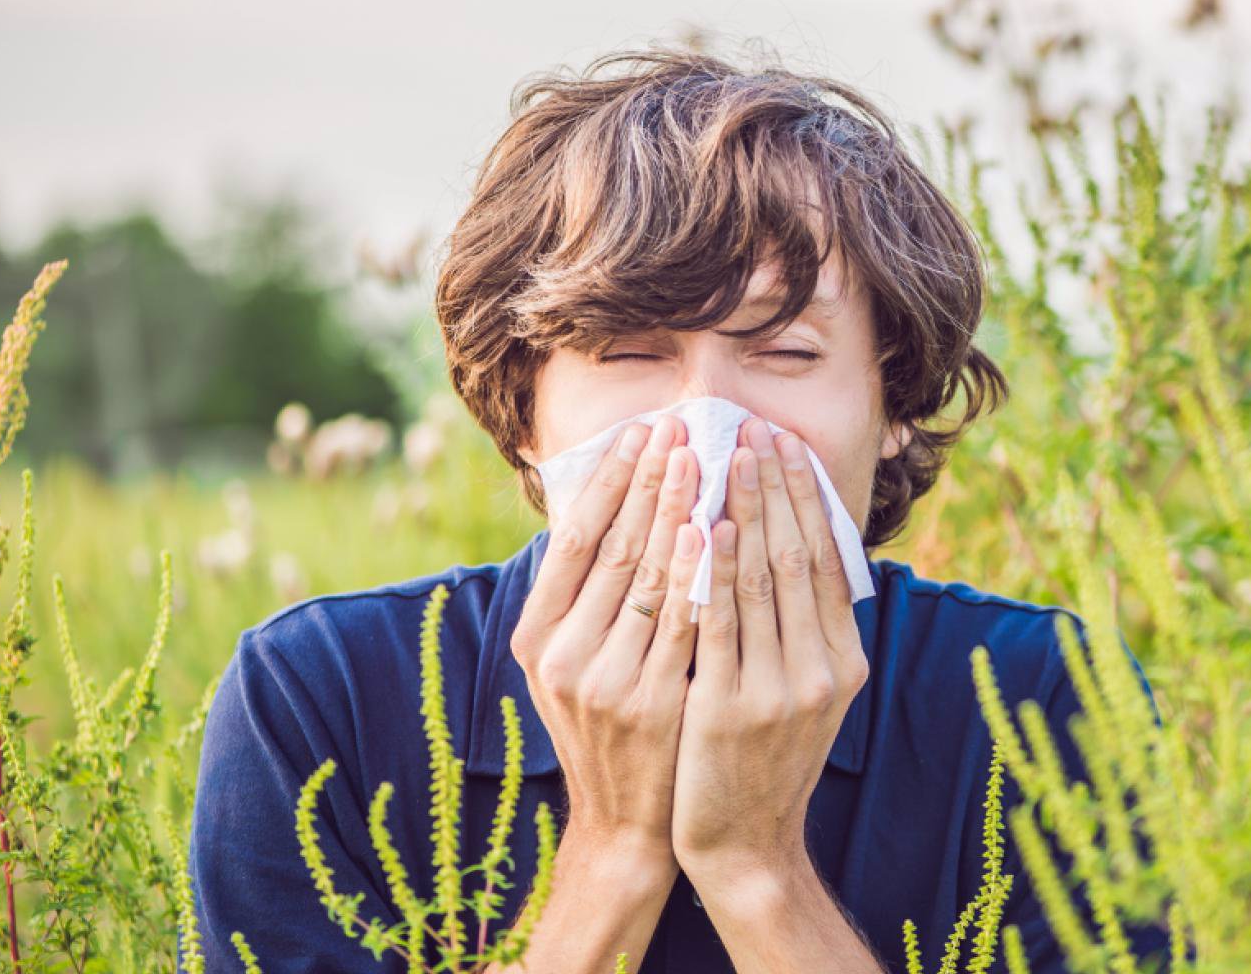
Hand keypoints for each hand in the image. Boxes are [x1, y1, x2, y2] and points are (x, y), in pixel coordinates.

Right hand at [508, 413, 704, 877]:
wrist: (627, 825)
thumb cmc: (610, 729)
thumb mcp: (574, 665)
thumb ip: (584, 598)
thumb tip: (608, 507)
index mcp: (537, 639)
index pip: (573, 540)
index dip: (607, 482)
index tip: (638, 432)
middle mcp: (561, 656)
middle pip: (611, 548)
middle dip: (647, 481)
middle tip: (678, 425)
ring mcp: (604, 682)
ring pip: (646, 578)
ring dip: (675, 510)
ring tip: (701, 456)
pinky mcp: (650, 704)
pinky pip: (680, 624)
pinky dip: (696, 574)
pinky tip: (713, 530)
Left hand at [671, 417, 870, 894]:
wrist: (743, 844)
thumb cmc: (761, 759)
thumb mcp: (803, 694)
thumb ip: (802, 630)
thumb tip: (793, 550)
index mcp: (843, 661)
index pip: (827, 559)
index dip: (806, 497)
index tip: (785, 444)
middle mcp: (822, 670)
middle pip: (798, 557)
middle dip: (775, 486)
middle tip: (755, 429)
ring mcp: (780, 690)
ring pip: (761, 580)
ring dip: (744, 510)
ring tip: (726, 456)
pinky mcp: (731, 708)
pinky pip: (721, 623)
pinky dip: (715, 570)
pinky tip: (705, 526)